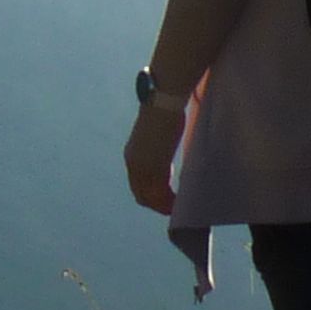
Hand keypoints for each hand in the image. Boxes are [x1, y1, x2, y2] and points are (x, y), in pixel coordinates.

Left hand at [123, 93, 187, 214]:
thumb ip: (158, 151)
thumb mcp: (158, 136)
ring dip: (163, 206)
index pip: (137, 185)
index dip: (151, 196)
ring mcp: (142, 167)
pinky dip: (168, 202)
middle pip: (141, 195)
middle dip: (156, 204)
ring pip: (150, 198)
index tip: (166, 199)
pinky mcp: (154, 167)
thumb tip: (167, 155)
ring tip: (178, 208)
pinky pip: (161, 194)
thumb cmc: (164, 111)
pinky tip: (178, 203)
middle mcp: (133, 164)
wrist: (163, 101)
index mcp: (131, 155)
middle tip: (173, 208)